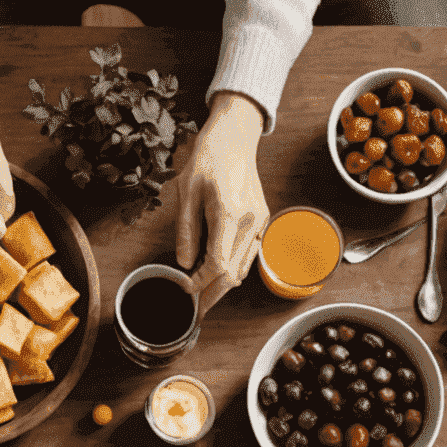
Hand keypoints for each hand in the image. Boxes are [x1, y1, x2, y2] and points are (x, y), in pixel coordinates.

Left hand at [176, 92, 267, 317]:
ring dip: (225, 285)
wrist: (235, 137)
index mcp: (228, 214)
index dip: (199, 283)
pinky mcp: (263, 220)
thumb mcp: (185, 193)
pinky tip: (220, 273)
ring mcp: (260, 221)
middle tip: (197, 309)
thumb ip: (185, 231)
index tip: (184, 289)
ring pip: (244, 268)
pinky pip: (251, 254)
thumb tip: (183, 263)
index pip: (216, 264)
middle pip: (233, 274)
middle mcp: (249, 221)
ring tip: (205, 294)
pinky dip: (236, 268)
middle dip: (213, 295)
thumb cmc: (208, 159)